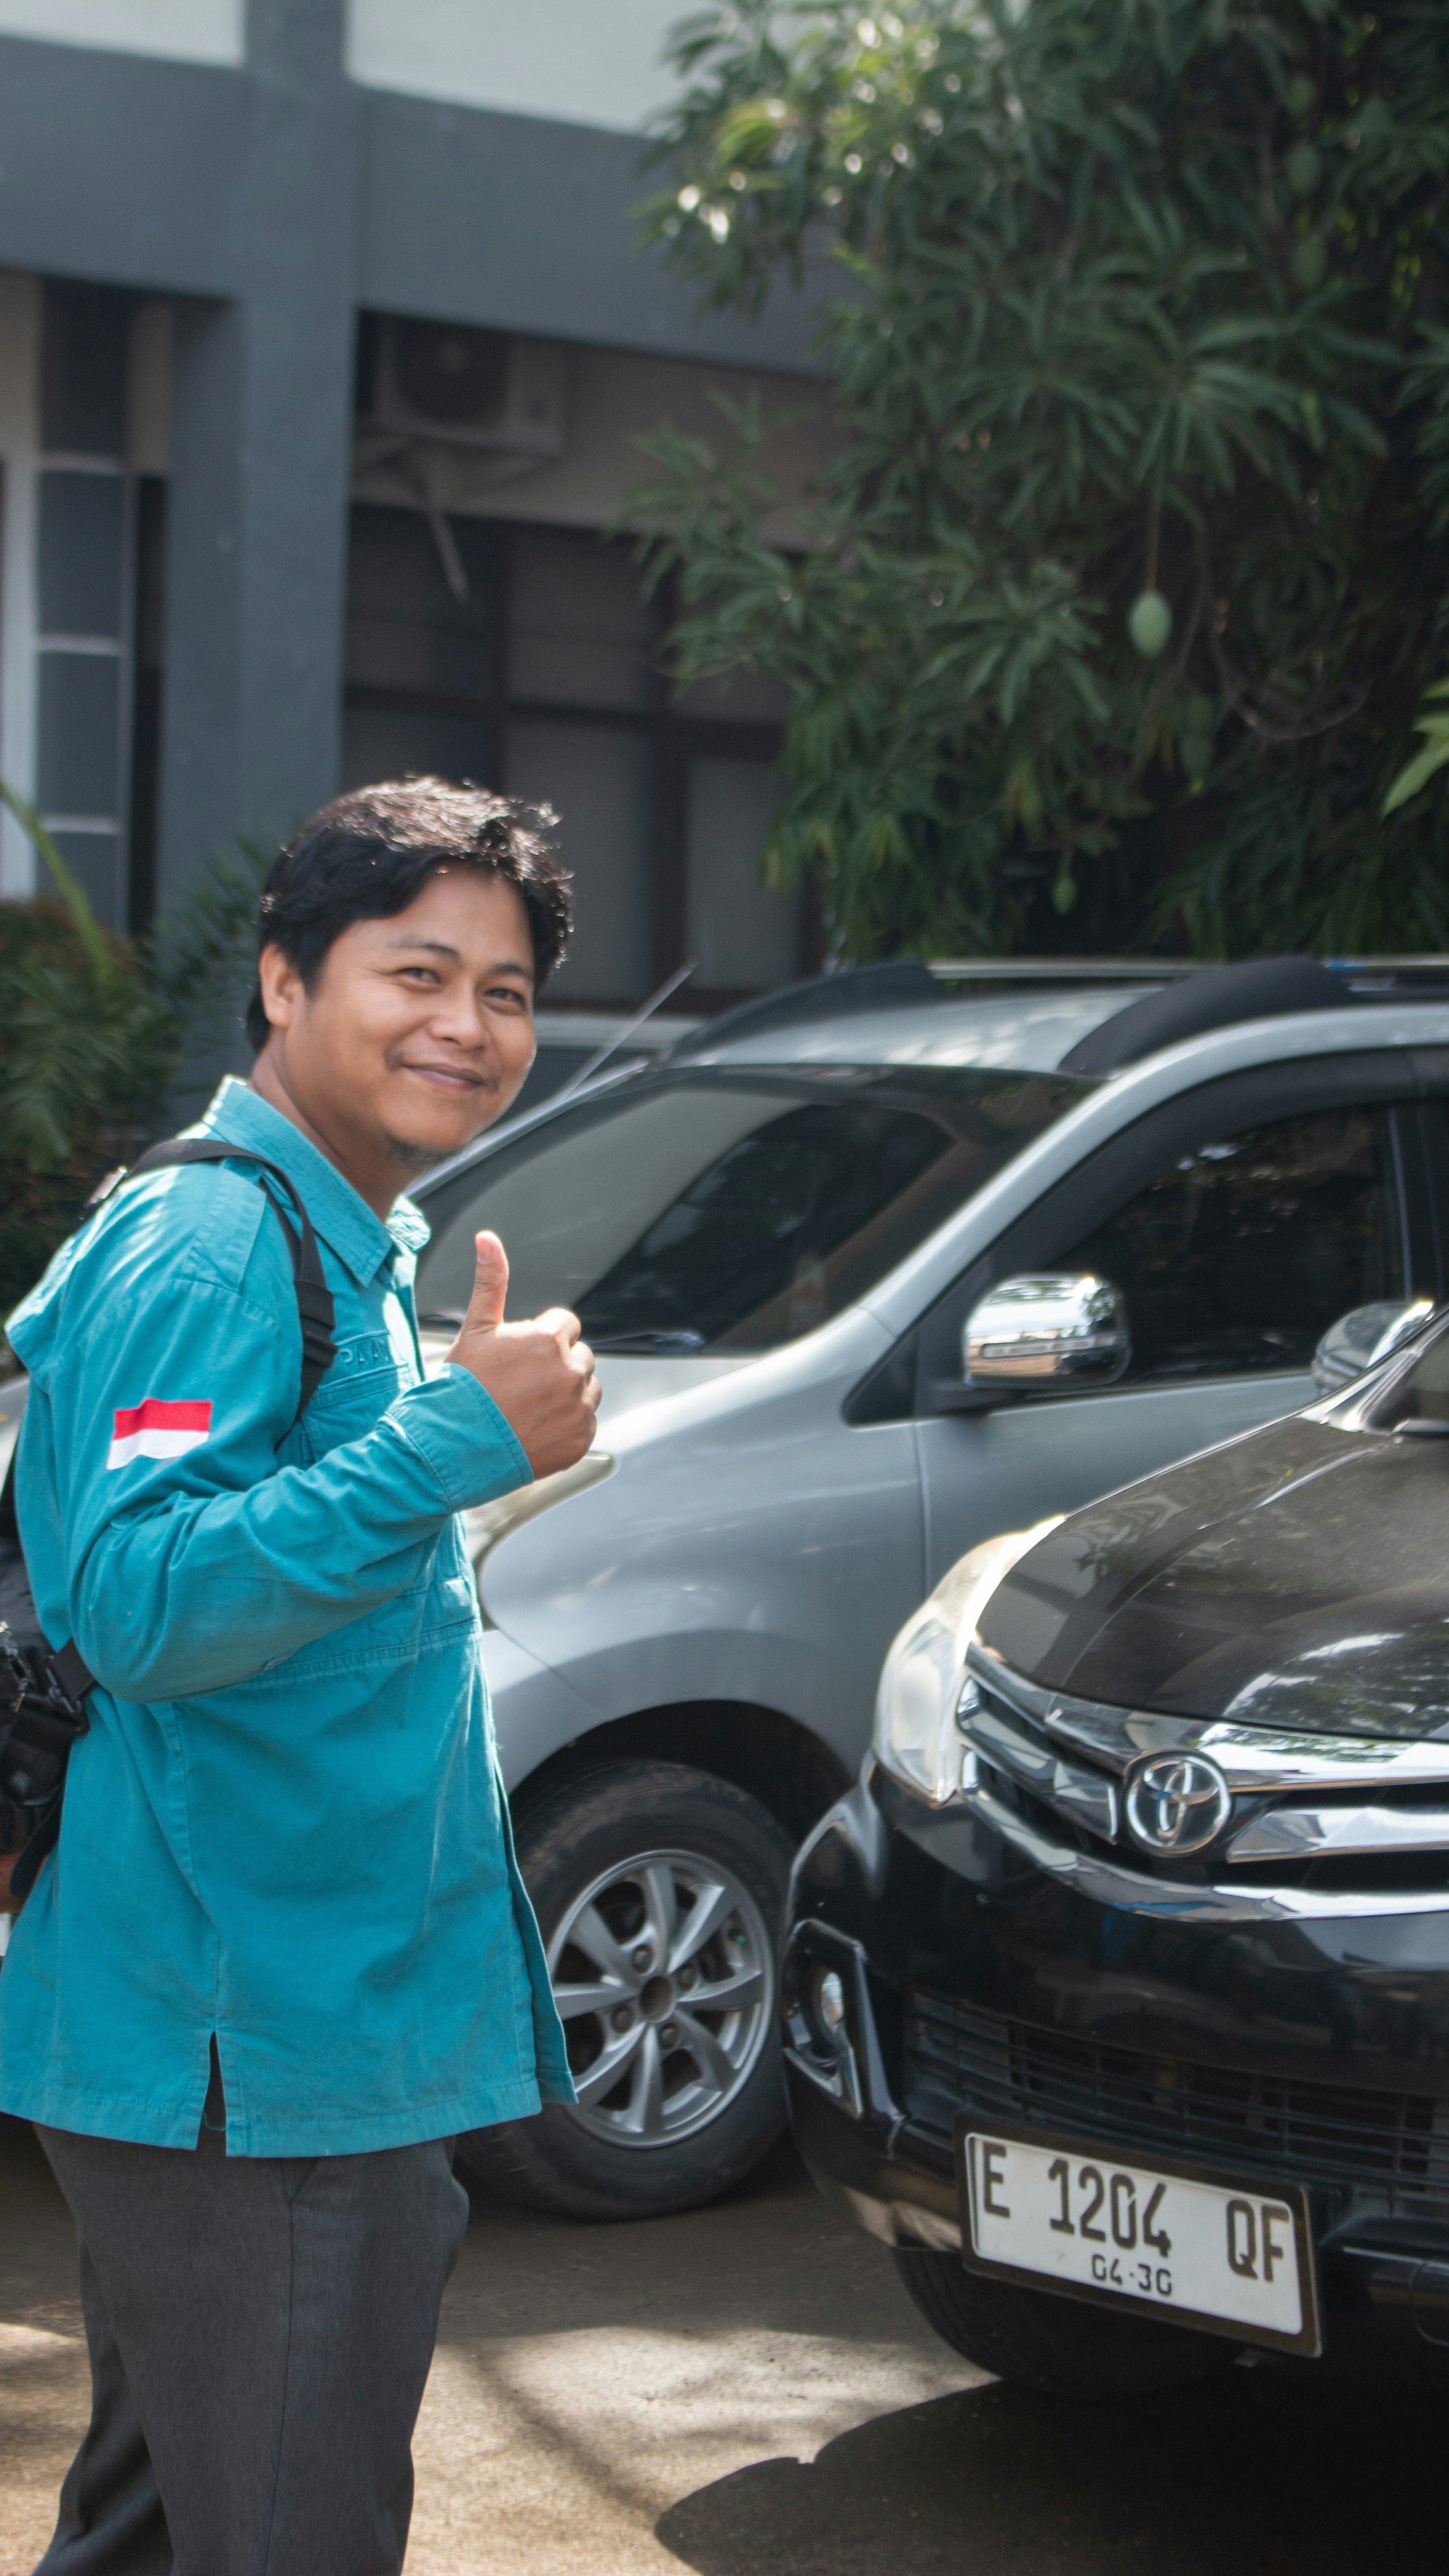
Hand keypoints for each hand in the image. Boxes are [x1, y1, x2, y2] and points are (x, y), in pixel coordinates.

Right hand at [445, 1232, 599, 1478]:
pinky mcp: (580, 1439)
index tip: (519, 1358)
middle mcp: (572, 1371)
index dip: (541, 1339)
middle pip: (579, 1357)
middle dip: (557, 1365)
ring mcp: (579, 1408)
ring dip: (567, 1394)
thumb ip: (491, 1282)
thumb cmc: (462, 1387)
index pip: (565, 1326)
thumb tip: (487, 1238)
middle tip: (521, 1385)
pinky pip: (585, 1423)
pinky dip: (567, 1426)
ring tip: (529, 1407)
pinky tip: (536, 1428)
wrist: (453, 1447)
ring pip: (587, 1390)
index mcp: (550, 1339)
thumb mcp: (475, 1329)